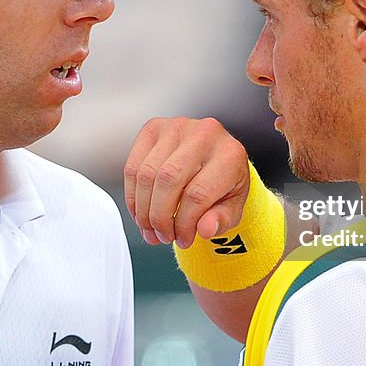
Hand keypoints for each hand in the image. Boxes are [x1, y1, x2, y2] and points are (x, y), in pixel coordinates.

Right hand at [124, 117, 248, 248]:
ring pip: (147, 174)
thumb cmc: (225, 183)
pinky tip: (141, 211)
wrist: (217, 156)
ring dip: (144, 209)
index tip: (182, 239)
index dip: (185, 224)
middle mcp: (205, 133)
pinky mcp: (154, 128)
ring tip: (150, 228)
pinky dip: (133, 195)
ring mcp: (177, 126)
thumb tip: (204, 229)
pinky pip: (133, 166)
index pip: (198, 194)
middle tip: (162, 236)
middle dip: (160, 217)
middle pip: (168, 180)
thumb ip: (221, 220)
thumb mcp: (232, 207)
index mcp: (230, 154)